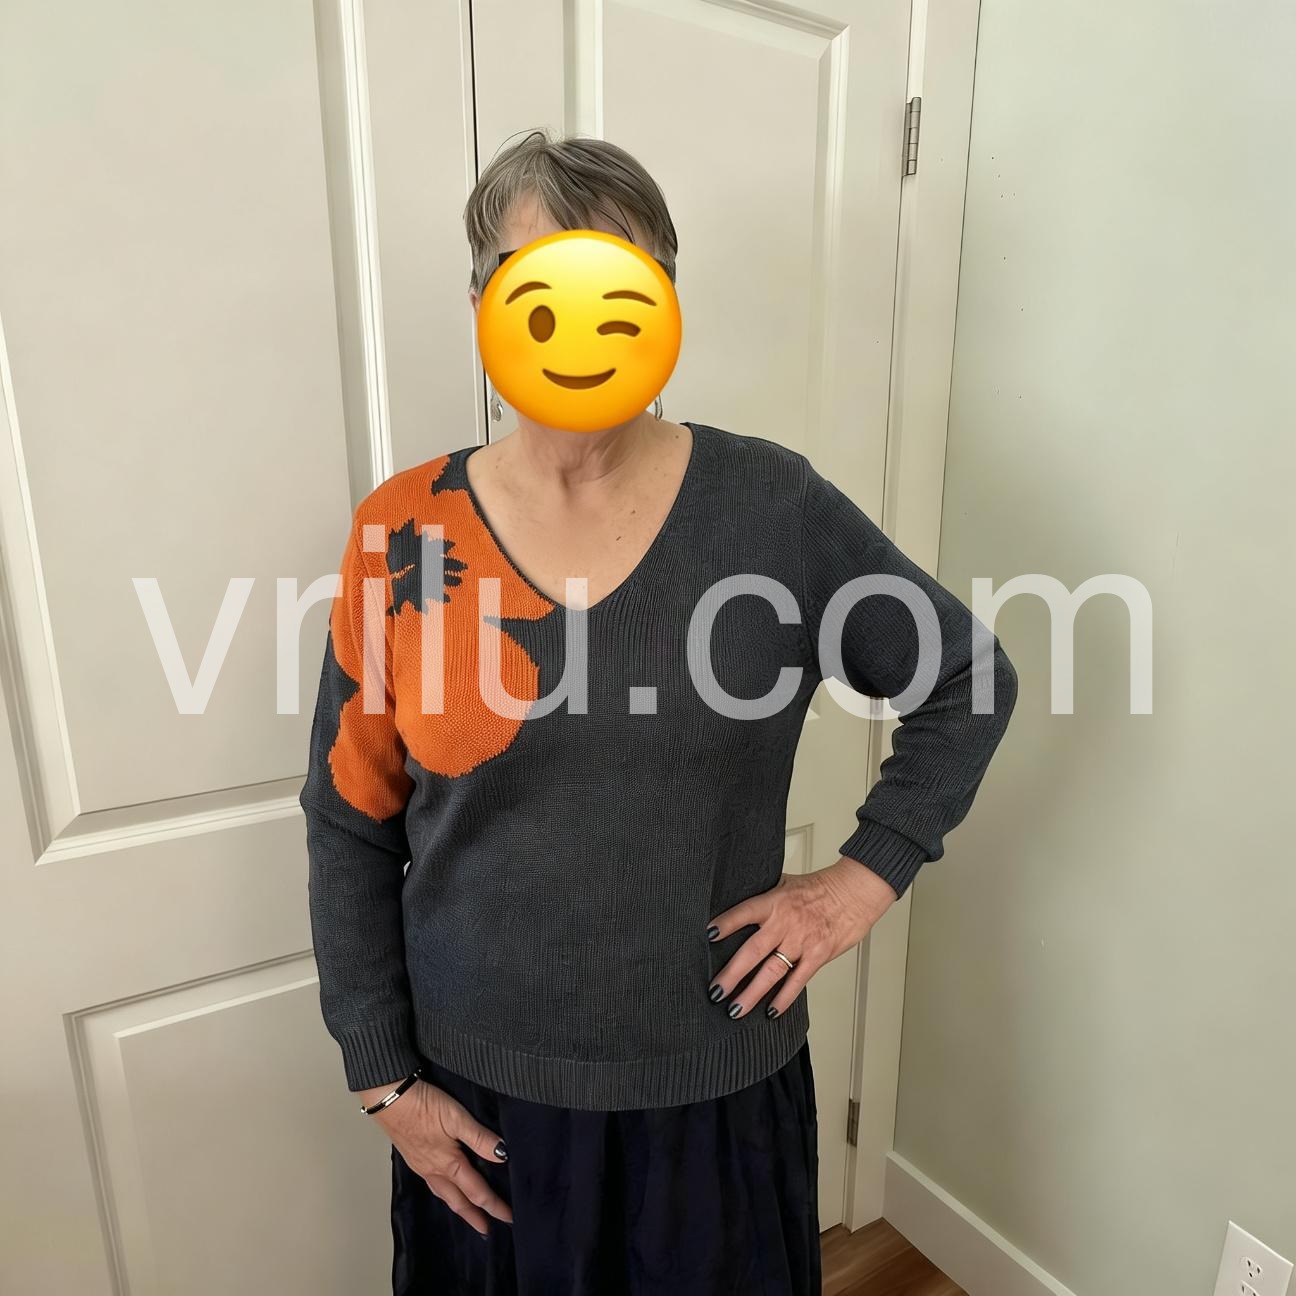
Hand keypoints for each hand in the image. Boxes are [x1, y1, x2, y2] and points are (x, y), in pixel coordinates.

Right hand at [360, 1076, 512, 1236]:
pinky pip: (433, 1185)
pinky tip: (446, 1187)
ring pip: (444, 1195)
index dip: (494, 1206)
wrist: (389, 1100)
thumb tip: (504, 1156)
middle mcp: (434, 1171)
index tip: (509, 1218)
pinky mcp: (414, 1158)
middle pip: (459, 1202)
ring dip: (459, 1207)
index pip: (477, 1192)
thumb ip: (480, 1138)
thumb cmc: (423, 1106)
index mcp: (449, 1165)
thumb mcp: (457, 1118)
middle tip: (488, 1231)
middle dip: (475, 1217)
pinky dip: (445, 1194)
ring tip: (469, 1214)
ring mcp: (422, 1167)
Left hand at [705, 856, 898, 1018]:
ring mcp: (802, 941)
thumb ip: (764, 894)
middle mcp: (785, 923)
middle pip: (752, 951)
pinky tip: (771, 1011)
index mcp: (774, 902)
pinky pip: (797, 981)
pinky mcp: (818, 955)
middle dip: (731, 974)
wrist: (854, 892)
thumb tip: (738, 897)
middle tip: (714, 992)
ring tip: (735, 1010)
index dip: (725, 924)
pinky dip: (784, 998)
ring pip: (772, 972)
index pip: (743, 913)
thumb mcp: (786, 882)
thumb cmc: (821, 887)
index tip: (707, 936)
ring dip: (752, 993)